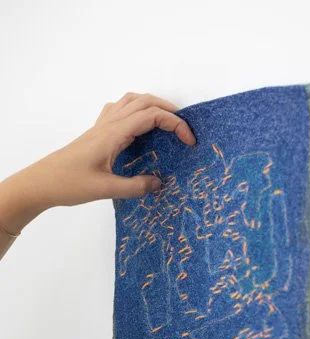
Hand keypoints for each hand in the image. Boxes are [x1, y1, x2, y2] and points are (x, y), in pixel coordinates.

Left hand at [0, 92, 194, 234]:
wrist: (42, 182)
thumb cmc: (70, 184)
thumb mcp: (106, 189)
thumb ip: (136, 186)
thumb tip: (160, 183)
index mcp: (114, 133)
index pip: (151, 116)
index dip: (175, 124)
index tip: (189, 141)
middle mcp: (108, 124)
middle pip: (144, 101)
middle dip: (169, 111)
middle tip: (184, 129)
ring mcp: (101, 126)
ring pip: (131, 101)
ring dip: (152, 106)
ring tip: (167, 122)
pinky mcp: (96, 132)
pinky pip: (119, 110)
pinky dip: (135, 110)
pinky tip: (138, 126)